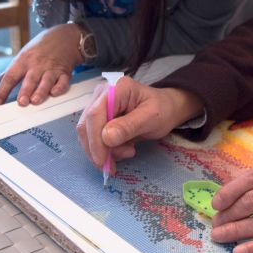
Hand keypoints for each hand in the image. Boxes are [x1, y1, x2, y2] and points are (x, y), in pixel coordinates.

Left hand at [0, 23, 83, 105]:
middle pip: (29, 80)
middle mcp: (37, 65)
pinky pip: (63, 81)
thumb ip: (13, 67)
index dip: (2, 90)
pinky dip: (59, 87)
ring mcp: (51, 68)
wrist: (63, 35)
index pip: (10, 77)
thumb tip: (1, 78)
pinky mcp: (64, 72)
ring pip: (46, 81)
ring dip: (41, 92)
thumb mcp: (24, 53)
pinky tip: (54, 92)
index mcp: (23, 61)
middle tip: (21, 102)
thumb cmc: (42, 46)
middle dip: (25, 92)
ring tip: (35, 100)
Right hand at [76, 77, 202, 175]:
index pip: (96, 114)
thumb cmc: (162, 109)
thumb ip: (129, 127)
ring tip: (127, 152)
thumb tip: (106, 138)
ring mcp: (98, 104)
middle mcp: (102, 94)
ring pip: (87, 133)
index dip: (95, 140)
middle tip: (114, 165)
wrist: (166, 108)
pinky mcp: (98, 117)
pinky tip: (122, 150)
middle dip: (97, 149)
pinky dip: (104, 149)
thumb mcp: (151, 118)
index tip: (102, 161)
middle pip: (87, 125)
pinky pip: (93, 137)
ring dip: (102, 151)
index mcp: (117, 88)